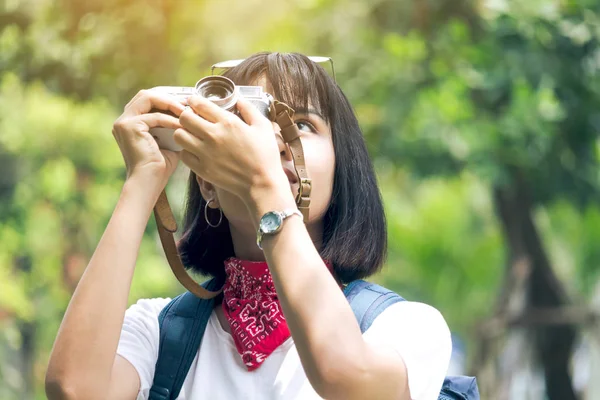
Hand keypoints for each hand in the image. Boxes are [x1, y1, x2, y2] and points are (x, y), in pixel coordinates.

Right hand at [112, 90, 184, 188]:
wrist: (149, 182)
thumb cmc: (159, 166)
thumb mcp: (168, 140)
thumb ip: (172, 125)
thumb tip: (189, 113)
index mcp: (130, 122)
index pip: (148, 100)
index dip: (166, 98)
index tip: (185, 103)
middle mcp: (124, 120)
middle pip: (146, 95)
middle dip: (168, 98)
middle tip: (186, 104)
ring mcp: (123, 122)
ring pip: (147, 98)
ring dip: (169, 103)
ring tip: (186, 112)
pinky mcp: (128, 127)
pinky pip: (154, 116)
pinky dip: (170, 120)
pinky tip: (181, 126)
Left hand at [174, 96, 289, 202]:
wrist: (262, 183)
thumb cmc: (266, 155)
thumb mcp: (263, 127)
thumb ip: (249, 110)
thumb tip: (239, 100)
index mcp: (228, 122)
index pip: (200, 104)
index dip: (194, 101)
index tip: (194, 102)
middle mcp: (213, 135)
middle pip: (184, 118)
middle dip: (187, 116)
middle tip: (193, 120)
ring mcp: (205, 153)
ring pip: (179, 135)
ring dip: (184, 133)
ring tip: (192, 136)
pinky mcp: (202, 169)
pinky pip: (183, 154)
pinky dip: (187, 151)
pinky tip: (196, 151)